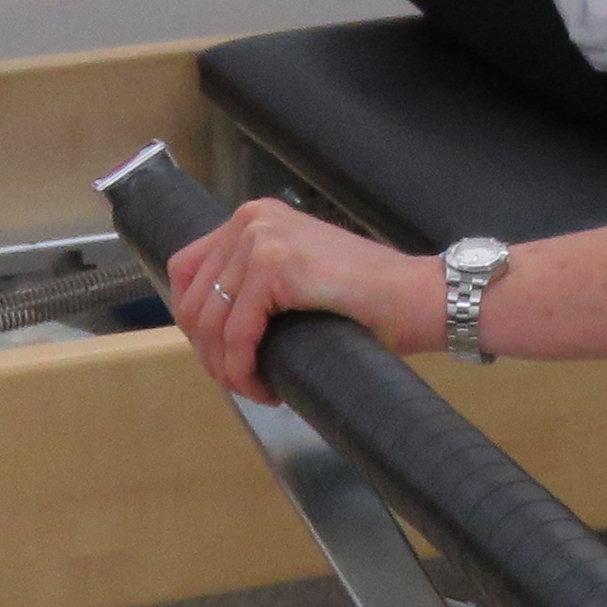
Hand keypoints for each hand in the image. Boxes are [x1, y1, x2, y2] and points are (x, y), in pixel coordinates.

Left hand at [156, 198, 440, 402]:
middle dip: (210, 353)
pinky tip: (266, 388)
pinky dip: (243, 370)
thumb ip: (256, 283)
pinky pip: (237, 335)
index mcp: (253, 217)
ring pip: (210, 323)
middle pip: (193, 301)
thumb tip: (209, 330)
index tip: (220, 357)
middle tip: (242, 382)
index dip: (194, 324)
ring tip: (257, 389)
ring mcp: (261, 238)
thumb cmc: (369, 297)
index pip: (187, 272)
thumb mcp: (298, 274)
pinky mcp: (274, 267)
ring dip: (227, 369)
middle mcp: (251, 219)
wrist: (419, 296)